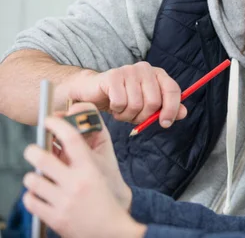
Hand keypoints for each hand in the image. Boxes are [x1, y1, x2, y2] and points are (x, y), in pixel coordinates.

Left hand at [23, 114, 146, 237]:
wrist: (111, 231)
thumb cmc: (105, 200)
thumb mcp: (100, 175)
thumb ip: (83, 159)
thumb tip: (59, 142)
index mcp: (90, 170)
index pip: (71, 139)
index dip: (57, 124)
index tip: (48, 120)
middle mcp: (76, 184)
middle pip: (42, 157)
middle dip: (32, 151)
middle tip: (32, 150)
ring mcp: (63, 202)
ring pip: (32, 180)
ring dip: (33, 178)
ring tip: (40, 179)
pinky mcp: (54, 218)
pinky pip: (30, 201)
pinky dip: (32, 197)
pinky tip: (40, 196)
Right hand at [58, 61, 186, 126]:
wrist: (95, 91)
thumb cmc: (125, 100)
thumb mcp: (148, 107)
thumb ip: (166, 109)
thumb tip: (184, 113)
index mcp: (158, 74)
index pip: (173, 90)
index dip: (171, 109)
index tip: (165, 124)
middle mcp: (145, 69)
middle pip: (154, 102)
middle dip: (143, 116)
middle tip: (134, 116)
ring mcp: (129, 70)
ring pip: (136, 105)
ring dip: (128, 115)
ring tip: (122, 110)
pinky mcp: (113, 76)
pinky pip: (121, 103)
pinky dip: (117, 110)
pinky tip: (113, 105)